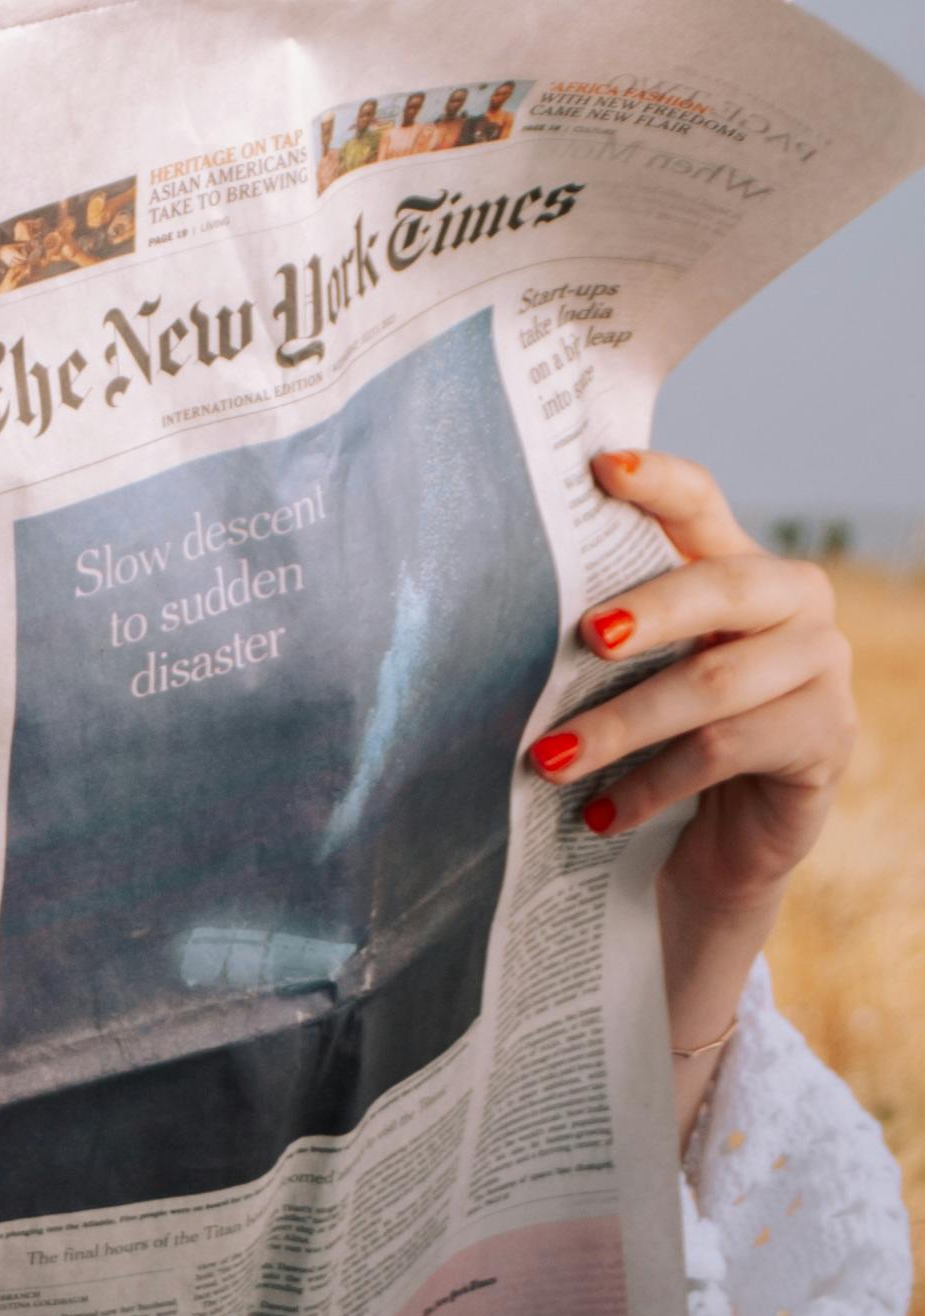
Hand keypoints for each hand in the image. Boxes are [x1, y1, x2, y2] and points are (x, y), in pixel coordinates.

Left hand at [529, 448, 852, 1131]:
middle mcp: (796, 603)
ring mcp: (822, 670)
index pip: (703, 503)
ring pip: (713, 683)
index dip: (658, 482)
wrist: (723, 847)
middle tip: (586, 637)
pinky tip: (601, 812)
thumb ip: (603, 627)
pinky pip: (728, 752)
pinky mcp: (826, 741)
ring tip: (548, 760)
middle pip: (720, 587)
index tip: (600, 468)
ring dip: (621, 725)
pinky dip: (653, 783)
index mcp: (742, 563)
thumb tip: (488, 600)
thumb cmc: (661, 738)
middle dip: (647, 610)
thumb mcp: (635, 673)